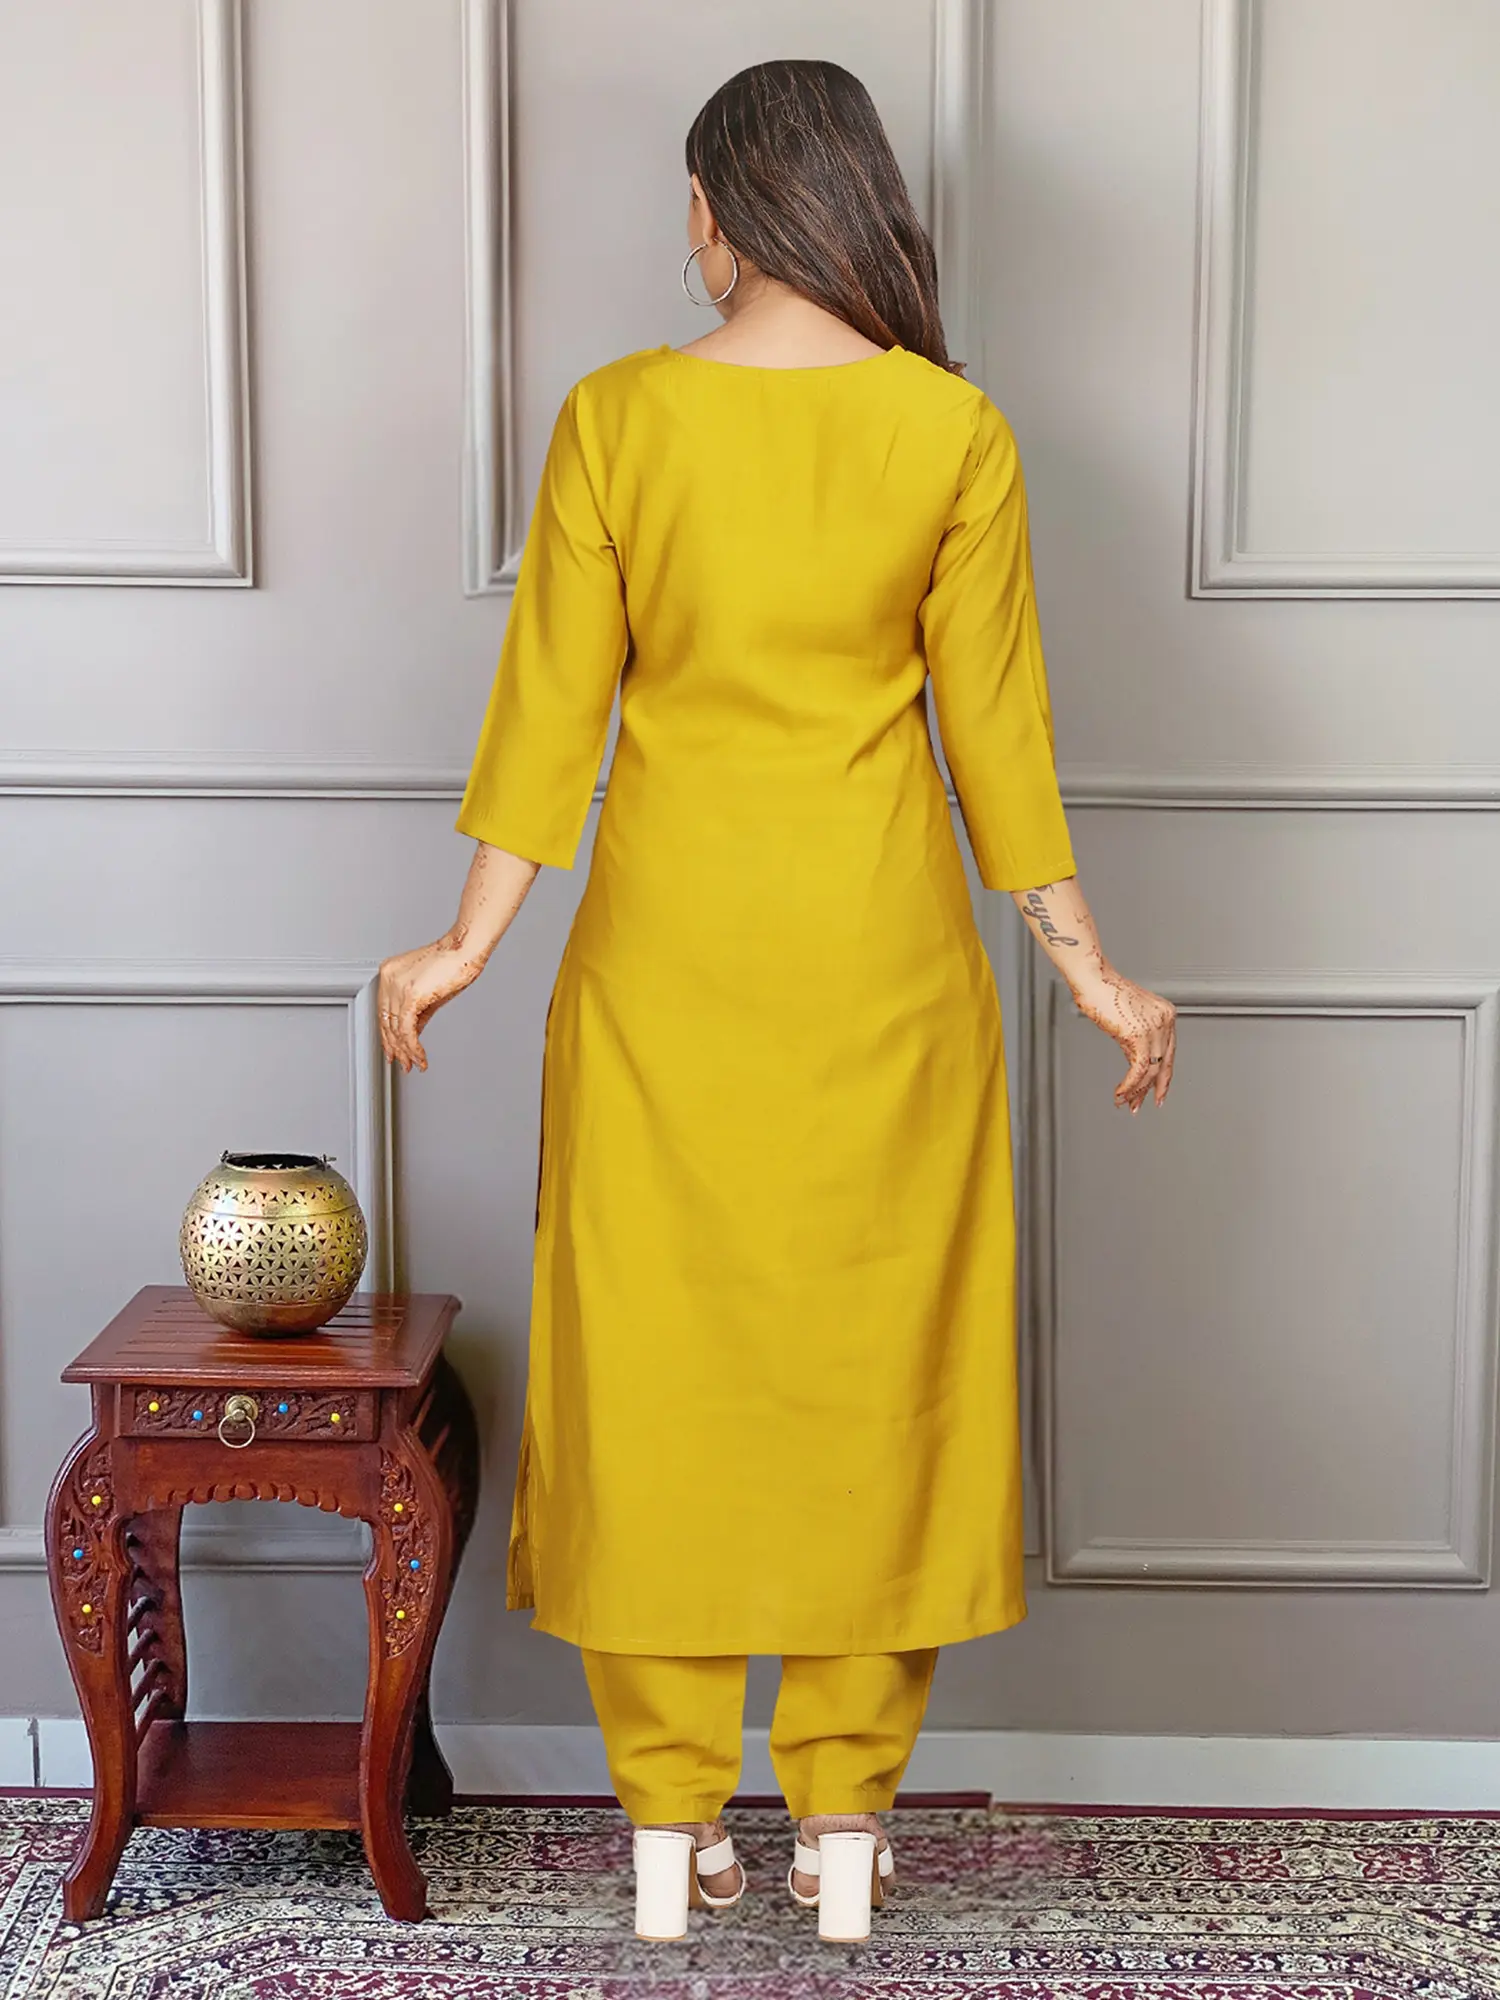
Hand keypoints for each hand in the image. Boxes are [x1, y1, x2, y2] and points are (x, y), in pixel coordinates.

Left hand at [377, 941, 484, 1073]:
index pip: (383, 1012)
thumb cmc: (453, 963)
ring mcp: (397, 986)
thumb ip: (416, 1014)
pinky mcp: (409, 996)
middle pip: (386, 1022)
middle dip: (395, 1047)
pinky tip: (420, 1057)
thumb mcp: (429, 993)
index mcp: (389, 973)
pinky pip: (407, 1030)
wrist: (464, 950)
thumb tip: (412, 1035)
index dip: (388, 1035)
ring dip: (406, 1051)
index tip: (393, 1050)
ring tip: (414, 1063)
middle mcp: (389, 979)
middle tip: (403, 1062)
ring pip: (396, 1029)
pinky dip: (413, 1048)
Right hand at [1071, 969, 1175, 1111]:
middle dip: (1153, 1089)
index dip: (1163, 1076)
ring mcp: (1155, 1028)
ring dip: (1136, 1091)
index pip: (1170, 1053)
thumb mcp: (1124, 1020)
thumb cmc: (1102, 991)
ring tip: (1125, 1102)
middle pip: (1164, 1064)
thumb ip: (1134, 1040)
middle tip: (1145, 1104)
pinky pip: (1138, 1070)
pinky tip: (1120, 1093)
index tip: (1157, 1091)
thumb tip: (1134, 1061)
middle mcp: (1165, 1020)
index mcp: (1165, 1014)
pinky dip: (1128, 1085)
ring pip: (1151, 1070)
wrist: (1093, 979)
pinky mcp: (1139, 1036)